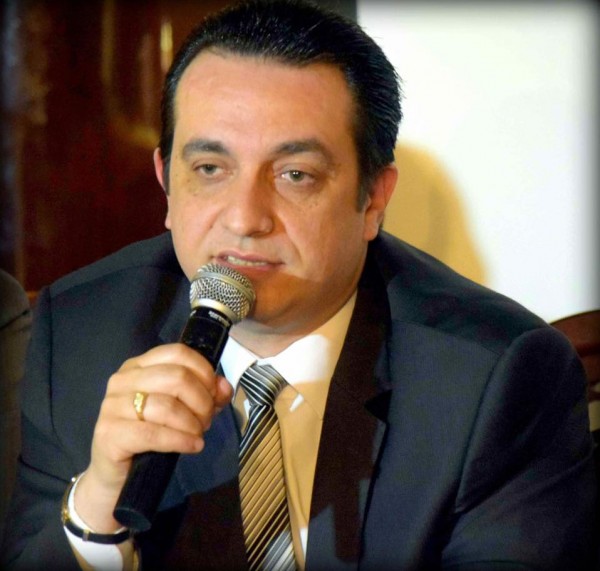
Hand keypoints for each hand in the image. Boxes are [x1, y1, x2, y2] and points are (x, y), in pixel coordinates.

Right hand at [74, 343, 232, 531]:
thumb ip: (206, 394)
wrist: (117, 474)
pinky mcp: (109, 433)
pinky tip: (193, 446)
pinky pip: (153, 434)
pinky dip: (180, 440)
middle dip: (201, 401)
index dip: (203, 372)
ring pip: (166, 405)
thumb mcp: (183, 409)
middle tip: (206, 421)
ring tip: (198, 434)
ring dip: (192, 423)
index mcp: (139, 365)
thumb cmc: (150, 435)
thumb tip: (225, 386)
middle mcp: (123, 380)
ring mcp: (112, 406)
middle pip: (176, 377)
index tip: (214, 393)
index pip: (178, 353)